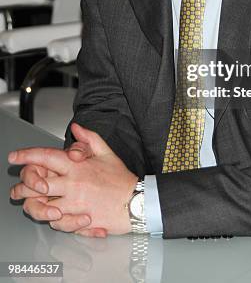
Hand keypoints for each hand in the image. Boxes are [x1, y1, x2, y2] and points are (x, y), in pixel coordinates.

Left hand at [9, 123, 136, 235]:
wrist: (136, 202)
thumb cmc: (121, 179)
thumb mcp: (106, 152)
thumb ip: (89, 139)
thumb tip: (76, 127)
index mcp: (77, 167)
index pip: (46, 157)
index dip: (27, 155)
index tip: (15, 156)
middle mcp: (72, 185)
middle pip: (36, 184)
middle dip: (22, 186)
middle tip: (17, 188)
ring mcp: (73, 204)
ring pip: (42, 206)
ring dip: (32, 205)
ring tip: (29, 203)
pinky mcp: (78, 220)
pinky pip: (56, 222)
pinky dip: (51, 219)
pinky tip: (52, 214)